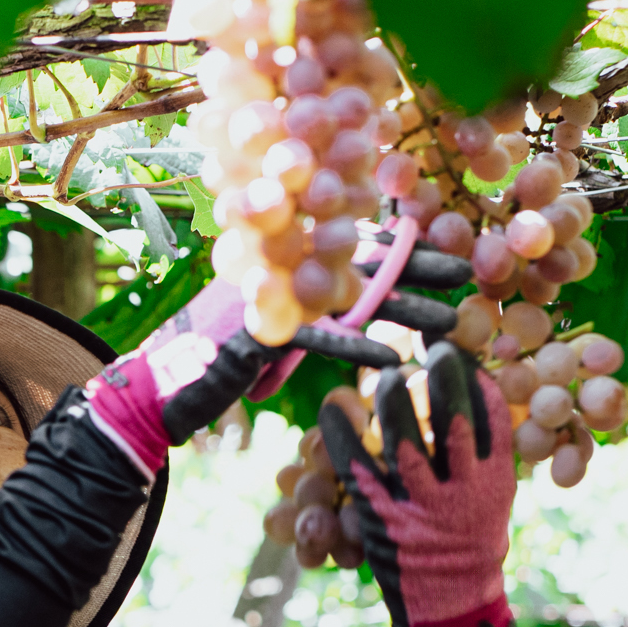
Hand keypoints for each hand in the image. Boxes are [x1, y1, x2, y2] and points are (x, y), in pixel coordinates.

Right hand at [84, 242, 475, 471]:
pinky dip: (355, 350)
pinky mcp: (255, 332)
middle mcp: (277, 264)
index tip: (454, 253)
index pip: (353, 241)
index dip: (404, 246)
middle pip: (360, 258)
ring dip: (404, 308)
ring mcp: (266, 294)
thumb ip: (311, 307)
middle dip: (418, 266)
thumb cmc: (215, 360)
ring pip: (347, 295)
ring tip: (453, 322)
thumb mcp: (272, 325)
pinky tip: (393, 362)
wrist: (156, 385)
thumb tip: (358, 301)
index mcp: (285, 256)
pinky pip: (315, 338)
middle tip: (471, 273)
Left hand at [320, 344, 516, 626]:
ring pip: (403, 440)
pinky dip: (342, 432)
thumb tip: (472, 386)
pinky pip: (356, 465)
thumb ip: (482, 448)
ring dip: (391, 400)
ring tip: (385, 378)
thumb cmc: (472, 540)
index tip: (454, 348)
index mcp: (496, 480)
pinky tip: (334, 407)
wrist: (450, 604)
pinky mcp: (382, 519)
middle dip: (439, 378)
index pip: (489, 415)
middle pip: (451, 419)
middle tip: (427, 352)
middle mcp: (463, 490)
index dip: (470, 376)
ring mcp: (421, 505)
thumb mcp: (493, 493)